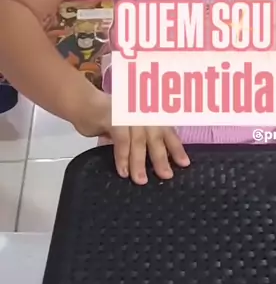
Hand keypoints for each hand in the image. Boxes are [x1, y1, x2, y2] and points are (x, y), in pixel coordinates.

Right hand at [72, 89, 189, 184]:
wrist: (83, 103)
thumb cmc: (106, 117)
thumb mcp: (127, 128)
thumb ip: (138, 140)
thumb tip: (149, 161)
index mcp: (149, 115)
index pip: (167, 131)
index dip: (177, 148)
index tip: (185, 164)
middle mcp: (142, 113)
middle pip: (157, 137)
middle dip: (162, 158)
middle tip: (167, 176)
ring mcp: (129, 114)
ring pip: (139, 141)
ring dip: (140, 163)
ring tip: (140, 180)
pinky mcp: (114, 118)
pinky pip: (122, 141)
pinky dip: (123, 157)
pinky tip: (123, 171)